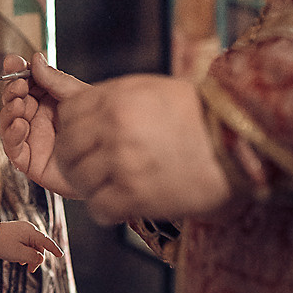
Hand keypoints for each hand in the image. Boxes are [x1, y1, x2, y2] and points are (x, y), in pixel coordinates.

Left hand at [0, 52, 233, 222]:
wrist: (238, 145)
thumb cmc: (194, 115)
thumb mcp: (146, 90)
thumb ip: (102, 94)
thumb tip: (54, 84)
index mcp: (115, 100)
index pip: (67, 114)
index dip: (73, 127)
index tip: (86, 136)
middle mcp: (115, 130)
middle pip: (67, 148)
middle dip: (75, 158)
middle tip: (94, 164)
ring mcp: (124, 164)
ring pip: (79, 180)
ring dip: (91, 184)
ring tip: (112, 182)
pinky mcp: (136, 196)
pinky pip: (98, 208)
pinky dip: (107, 208)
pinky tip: (123, 200)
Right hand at [0, 52, 85, 198]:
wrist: (109, 160)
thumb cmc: (99, 129)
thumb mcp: (78, 97)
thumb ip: (55, 80)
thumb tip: (36, 59)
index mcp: (47, 101)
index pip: (24, 83)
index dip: (15, 72)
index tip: (13, 62)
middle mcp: (37, 119)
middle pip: (12, 101)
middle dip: (11, 91)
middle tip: (19, 86)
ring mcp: (32, 139)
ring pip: (8, 123)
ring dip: (9, 111)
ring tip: (19, 104)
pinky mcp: (30, 161)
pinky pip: (13, 148)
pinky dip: (12, 135)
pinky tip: (20, 125)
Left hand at [0, 219, 61, 271]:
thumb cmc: (2, 245)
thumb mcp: (19, 254)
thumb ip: (33, 257)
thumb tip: (41, 259)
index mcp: (30, 232)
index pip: (46, 242)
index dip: (54, 250)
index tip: (61, 256)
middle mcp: (28, 229)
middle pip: (39, 245)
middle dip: (37, 258)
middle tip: (31, 270)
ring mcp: (22, 229)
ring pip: (32, 245)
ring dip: (31, 256)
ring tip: (23, 265)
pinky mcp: (16, 232)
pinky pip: (26, 243)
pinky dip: (25, 252)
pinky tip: (19, 260)